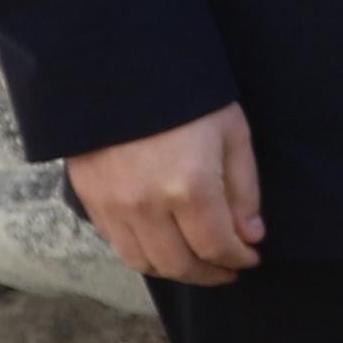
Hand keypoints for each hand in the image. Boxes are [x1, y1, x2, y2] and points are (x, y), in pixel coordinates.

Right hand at [70, 104, 263, 285]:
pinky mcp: (91, 199)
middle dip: (209, 274)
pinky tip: (163, 242)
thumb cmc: (187, 96)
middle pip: (180, 265)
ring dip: (175, 269)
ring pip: (145, 262)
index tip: (251, 257)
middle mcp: (148, 205)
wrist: (120, 68)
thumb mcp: (231, 133)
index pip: (216, 247)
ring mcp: (114, 205)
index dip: (238, 259)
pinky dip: (144, 252)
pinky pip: (118, 244)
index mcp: (189, 187)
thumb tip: (250, 236)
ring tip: (196, 260)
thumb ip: (243, 190)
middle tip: (227, 269)